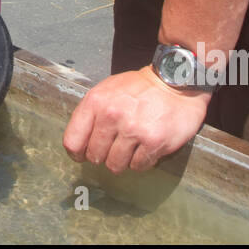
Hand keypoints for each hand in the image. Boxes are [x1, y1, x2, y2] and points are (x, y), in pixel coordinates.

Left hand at [62, 67, 209, 173]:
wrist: (175, 83)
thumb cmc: (139, 88)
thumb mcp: (107, 90)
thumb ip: (90, 114)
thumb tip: (78, 144)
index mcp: (96, 102)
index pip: (72, 141)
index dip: (77, 153)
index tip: (83, 155)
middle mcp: (112, 115)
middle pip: (94, 156)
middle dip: (103, 155)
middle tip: (114, 146)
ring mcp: (133, 129)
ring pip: (115, 165)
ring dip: (123, 160)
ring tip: (132, 145)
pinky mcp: (153, 142)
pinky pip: (138, 166)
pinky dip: (141, 161)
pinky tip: (146, 146)